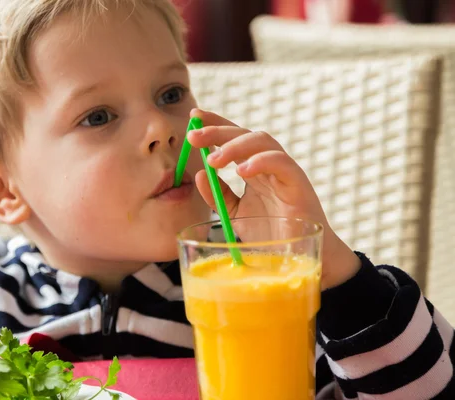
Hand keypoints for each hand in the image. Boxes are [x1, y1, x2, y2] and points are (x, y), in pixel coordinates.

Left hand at [187, 109, 359, 289]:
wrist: (295, 260)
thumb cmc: (269, 235)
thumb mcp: (234, 214)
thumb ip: (217, 194)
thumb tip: (200, 173)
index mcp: (253, 169)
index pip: (234, 137)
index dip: (215, 123)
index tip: (193, 117)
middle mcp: (268, 165)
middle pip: (245, 134)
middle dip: (218, 131)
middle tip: (194, 136)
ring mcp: (284, 172)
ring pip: (263, 141)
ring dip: (235, 146)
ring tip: (213, 160)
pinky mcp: (299, 183)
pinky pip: (282, 162)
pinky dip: (261, 161)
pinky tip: (241, 171)